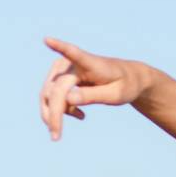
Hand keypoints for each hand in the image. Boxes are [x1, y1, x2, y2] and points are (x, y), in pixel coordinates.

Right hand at [38, 37, 152, 140]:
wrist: (128, 79)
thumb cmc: (125, 85)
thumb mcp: (116, 95)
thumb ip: (93, 96)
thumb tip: (68, 99)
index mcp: (91, 63)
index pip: (74, 53)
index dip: (60, 47)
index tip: (48, 39)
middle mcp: (72, 62)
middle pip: (55, 90)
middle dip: (53, 114)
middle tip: (56, 136)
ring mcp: (63, 68)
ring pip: (47, 93)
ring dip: (52, 114)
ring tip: (62, 130)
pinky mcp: (60, 75)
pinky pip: (51, 95)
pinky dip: (59, 109)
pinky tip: (80, 116)